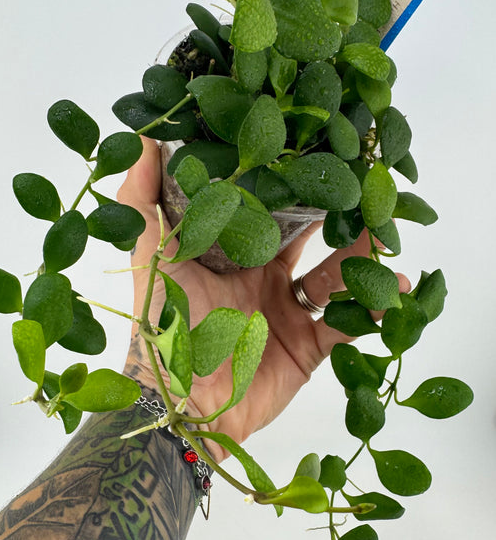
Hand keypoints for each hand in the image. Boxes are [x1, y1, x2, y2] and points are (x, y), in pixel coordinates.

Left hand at [118, 138, 409, 461]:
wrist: (181, 403)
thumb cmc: (164, 327)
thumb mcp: (149, 258)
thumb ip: (142, 200)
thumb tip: (146, 136)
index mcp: (231, 255)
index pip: (269, 213)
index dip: (293, 186)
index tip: (317, 154)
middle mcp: (263, 279)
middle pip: (310, 241)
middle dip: (337, 215)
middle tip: (366, 186)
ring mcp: (287, 313)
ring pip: (335, 277)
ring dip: (362, 255)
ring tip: (387, 229)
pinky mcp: (307, 348)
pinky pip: (348, 325)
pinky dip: (373, 309)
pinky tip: (398, 289)